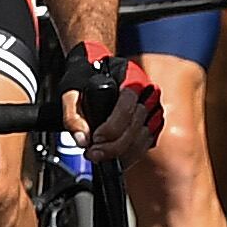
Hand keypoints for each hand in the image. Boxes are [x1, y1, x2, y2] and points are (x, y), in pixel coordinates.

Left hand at [70, 40, 163, 161]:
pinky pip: (147, 143)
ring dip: (122, 154)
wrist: (98, 68)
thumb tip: (83, 140)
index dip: (111, 129)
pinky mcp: (154, 121)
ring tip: (101, 157)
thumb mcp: (71, 90)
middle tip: (93, 154)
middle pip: (136, 127)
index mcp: (130, 77)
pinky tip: (115, 158)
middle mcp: (147, 92)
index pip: (126, 108)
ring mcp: (153, 107)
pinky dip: (131, 154)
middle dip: (114, 147)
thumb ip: (73, 115)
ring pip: (143, 138)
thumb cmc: (86, 77)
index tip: (94, 141)